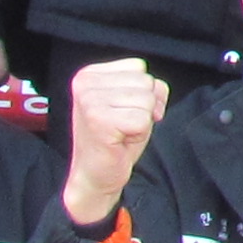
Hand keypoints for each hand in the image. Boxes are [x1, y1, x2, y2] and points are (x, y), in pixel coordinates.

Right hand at [57, 56, 168, 228]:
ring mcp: (90, 101)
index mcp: (89, 74)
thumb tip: (157, 89)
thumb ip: (147, 86)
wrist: (95, 175)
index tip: (124, 111)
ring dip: (142, 121)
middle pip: (145, 82)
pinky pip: (143, 120)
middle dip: (145, 107)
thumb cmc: (115, 139)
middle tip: (124, 125)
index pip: (138, 66)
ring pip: (147, 100)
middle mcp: (85, 83)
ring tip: (121, 132)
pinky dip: (139, 134)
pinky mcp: (99, 121)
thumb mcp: (131, 102)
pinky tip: (121, 141)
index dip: (143, 92)